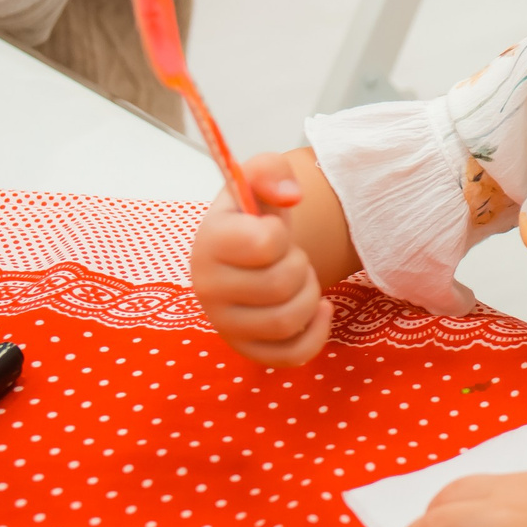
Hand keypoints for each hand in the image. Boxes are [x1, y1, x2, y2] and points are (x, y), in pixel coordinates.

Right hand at [189, 151, 331, 365]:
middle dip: (300, 266)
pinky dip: (317, 332)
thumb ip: (272, 170)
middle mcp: (207, 288)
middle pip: (280, 285)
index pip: (264, 244)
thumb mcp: (260, 180)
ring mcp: (225, 324)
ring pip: (287, 321)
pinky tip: (319, 310)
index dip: (281, 234)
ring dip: (309, 296)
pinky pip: (292, 356)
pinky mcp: (246, 349)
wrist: (247, 252)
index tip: (273, 229)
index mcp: (209, 242)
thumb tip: (290, 194)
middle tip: (289, 257)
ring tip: (298, 279)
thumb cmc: (255, 216)